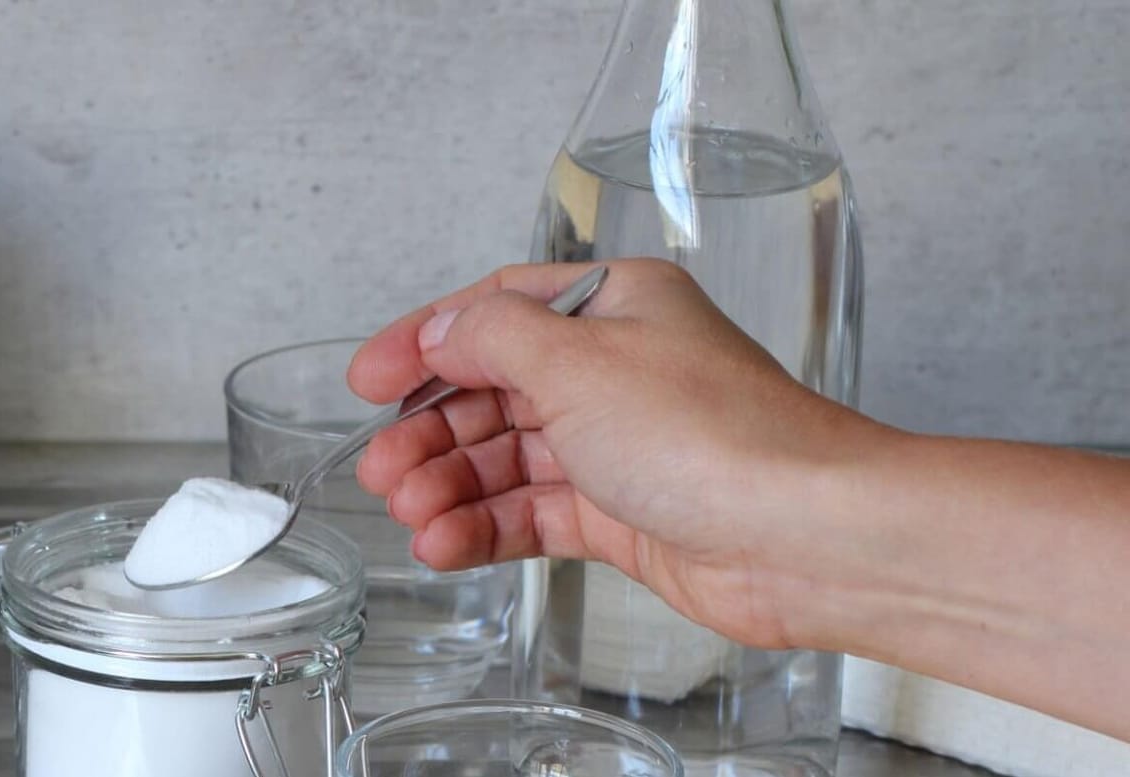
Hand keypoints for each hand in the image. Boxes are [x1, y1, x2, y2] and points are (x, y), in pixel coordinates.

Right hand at [348, 258, 888, 648]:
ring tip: (409, 515)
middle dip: (429, 430)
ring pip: (506, 459)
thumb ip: (490, 338)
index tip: (366, 380)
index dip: (423, 344)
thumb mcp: (577, 359)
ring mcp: (619, 446)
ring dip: (449, 486)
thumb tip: (437, 330)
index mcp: (613, 306)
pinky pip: (532, 515)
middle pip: (491, 392)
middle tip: (379, 469)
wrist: (802, 536)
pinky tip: (444, 545)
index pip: (494, 313)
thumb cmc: (714, 435)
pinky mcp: (623, 515)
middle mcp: (616, 370)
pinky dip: (484, 528)